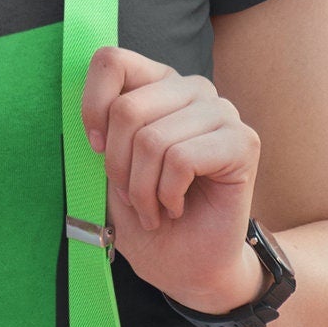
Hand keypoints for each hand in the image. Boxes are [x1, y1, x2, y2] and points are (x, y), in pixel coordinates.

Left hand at [81, 47, 263, 313]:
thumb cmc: (147, 215)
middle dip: (118, 166)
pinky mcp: (243, 142)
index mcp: (156, 84)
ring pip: (152, 139)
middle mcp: (191, 88)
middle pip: (127, 109)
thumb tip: (84, 111)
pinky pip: (181, 159)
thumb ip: (101, 130)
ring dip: (142, 189)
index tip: (96, 149)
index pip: (111, 60)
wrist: (188, 266)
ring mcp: (221, 111)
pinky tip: (177, 206)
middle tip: (132, 196)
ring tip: (154, 207)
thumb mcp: (109, 168)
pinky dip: (168, 194)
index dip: (92, 106)